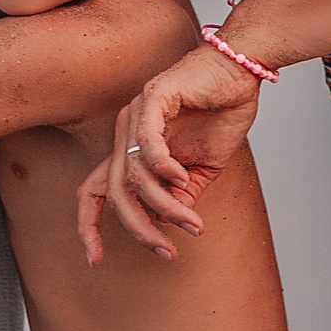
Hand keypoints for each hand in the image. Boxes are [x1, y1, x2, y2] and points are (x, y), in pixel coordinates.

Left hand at [76, 43, 260, 263]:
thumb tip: (168, 223)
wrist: (243, 70)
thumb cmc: (222, 111)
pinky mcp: (154, 96)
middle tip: (165, 252)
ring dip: (164, 205)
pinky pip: (146, 141)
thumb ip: (183, 193)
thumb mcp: (203, 167)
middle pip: (113, 192)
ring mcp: (136, 113)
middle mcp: (125, 131)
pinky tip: (181, 177)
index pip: (94, 190)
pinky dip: (162, 166)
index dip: (88, 226)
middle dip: (137, 229)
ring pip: (134, 174)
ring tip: (192, 221)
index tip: (94, 260)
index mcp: (131, 148)